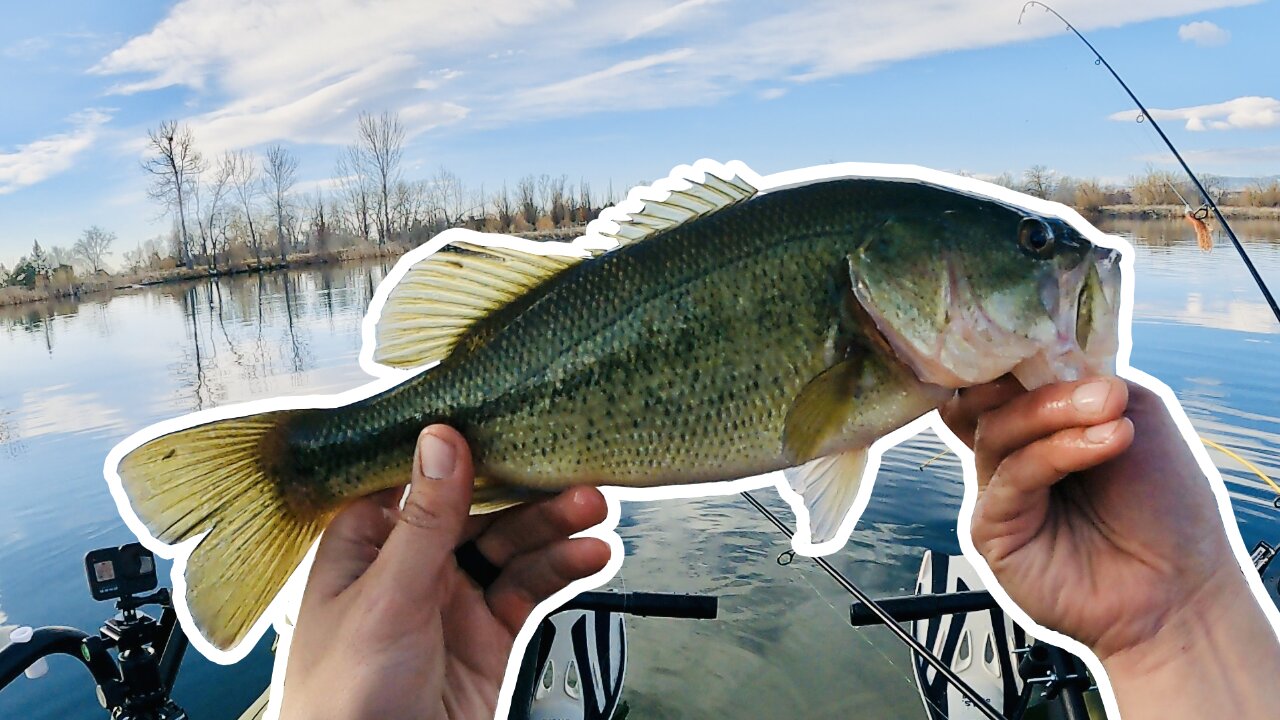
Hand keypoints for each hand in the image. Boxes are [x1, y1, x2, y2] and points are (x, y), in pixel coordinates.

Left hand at [280, 425, 610, 719]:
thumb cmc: (342, 702)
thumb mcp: (385, 598)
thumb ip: (423, 520)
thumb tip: (441, 440)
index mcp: (366, 545)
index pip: (419, 477)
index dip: (465, 449)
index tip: (509, 419)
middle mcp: (410, 566)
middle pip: (478, 509)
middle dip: (527, 493)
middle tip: (573, 477)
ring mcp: (452, 600)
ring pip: (512, 547)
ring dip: (554, 528)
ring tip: (593, 514)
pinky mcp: (488, 634)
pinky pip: (529, 589)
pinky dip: (561, 569)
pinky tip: (587, 555)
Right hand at [940, 376, 1279, 718]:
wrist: (1182, 586)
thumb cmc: (1166, 506)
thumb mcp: (1136, 413)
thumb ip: (1085, 379)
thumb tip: (1039, 359)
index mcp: (1037, 425)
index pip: (998, 377)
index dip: (1009, 352)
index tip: (1041, 331)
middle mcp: (1011, 455)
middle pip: (982, 397)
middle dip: (1027, 378)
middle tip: (1087, 380)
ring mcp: (999, 491)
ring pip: (996, 430)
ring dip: (1055, 412)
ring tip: (1111, 413)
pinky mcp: (992, 529)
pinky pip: (1009, 478)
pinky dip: (1056, 453)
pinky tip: (1104, 444)